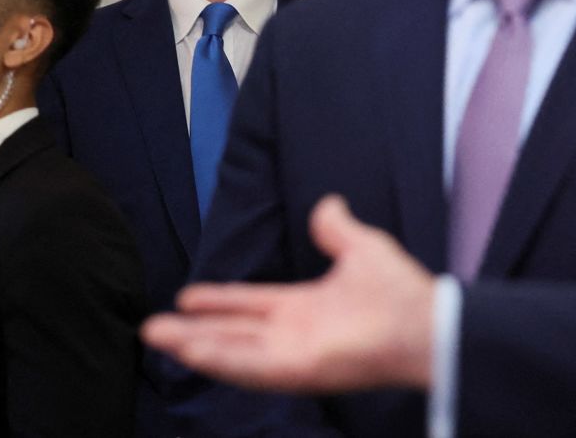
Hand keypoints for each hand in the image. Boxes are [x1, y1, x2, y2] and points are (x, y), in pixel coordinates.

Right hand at [142, 194, 436, 392]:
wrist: (422, 320)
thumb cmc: (398, 289)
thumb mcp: (360, 247)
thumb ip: (337, 229)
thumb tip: (328, 204)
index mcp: (305, 307)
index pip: (251, 304)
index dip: (219, 301)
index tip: (186, 296)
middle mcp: (293, 334)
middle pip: (231, 333)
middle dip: (192, 331)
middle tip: (153, 326)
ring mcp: (291, 355)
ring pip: (230, 351)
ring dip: (194, 345)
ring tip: (156, 337)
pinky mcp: (294, 371)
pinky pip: (247, 366)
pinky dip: (218, 360)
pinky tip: (189, 352)